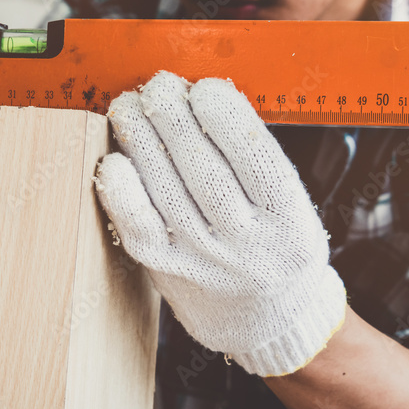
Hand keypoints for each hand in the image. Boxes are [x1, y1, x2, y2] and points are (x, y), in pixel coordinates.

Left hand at [93, 71, 346, 376]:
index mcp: (290, 219)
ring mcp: (203, 260)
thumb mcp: (293, 205)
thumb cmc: (275, 244)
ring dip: (140, 137)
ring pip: (165, 187)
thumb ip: (256, 158)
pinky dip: (121, 188)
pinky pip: (136, 224)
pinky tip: (115, 158)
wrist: (268, 322)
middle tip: (158, 86)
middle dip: (173, 114)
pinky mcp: (166, 271)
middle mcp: (247, 244)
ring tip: (129, 107)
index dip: (223, 112)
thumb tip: (201, 96)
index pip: (255, 155)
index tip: (204, 86)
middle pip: (202, 167)